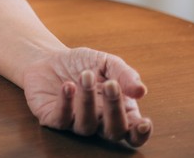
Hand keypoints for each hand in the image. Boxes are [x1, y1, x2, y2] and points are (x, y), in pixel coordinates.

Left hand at [23, 47, 152, 146]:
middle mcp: (99, 123)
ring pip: (87, 126)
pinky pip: (61, 120)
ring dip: (87, 101)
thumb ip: (125, 74)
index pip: (133, 133)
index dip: (141, 133)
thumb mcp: (106, 62)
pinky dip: (65, 104)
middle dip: (114, 110)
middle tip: (111, 84)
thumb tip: (141, 91)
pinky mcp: (53, 119)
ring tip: (85, 76)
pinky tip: (67, 86)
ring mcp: (75, 123)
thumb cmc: (83, 64)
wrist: (48, 58)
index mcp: (118, 113)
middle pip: (113, 132)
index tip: (144, 122)